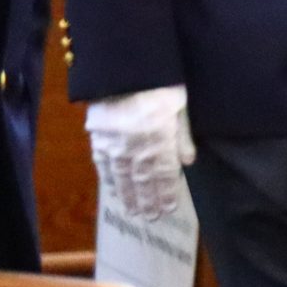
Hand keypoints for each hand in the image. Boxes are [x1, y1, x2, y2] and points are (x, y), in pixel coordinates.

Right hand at [87, 85, 194, 221]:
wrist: (121, 68)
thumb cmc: (157, 81)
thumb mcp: (178, 104)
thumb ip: (182, 135)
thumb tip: (188, 161)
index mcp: (160, 142)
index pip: (165, 175)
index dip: (167, 193)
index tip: (169, 208)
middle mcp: (138, 150)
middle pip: (143, 182)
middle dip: (148, 202)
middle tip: (150, 218)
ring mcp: (116, 146)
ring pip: (123, 179)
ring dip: (128, 197)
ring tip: (132, 211)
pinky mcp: (98, 138)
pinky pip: (103, 165)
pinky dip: (109, 179)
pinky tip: (113, 188)